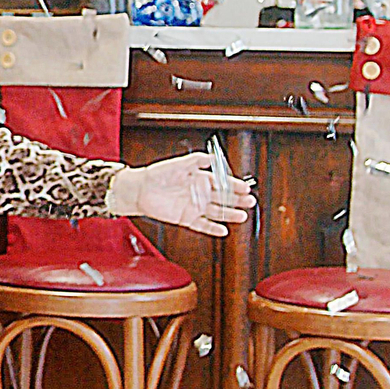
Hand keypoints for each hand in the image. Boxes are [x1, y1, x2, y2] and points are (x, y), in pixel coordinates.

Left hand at [109, 153, 254, 237]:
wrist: (139, 189)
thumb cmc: (158, 174)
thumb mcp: (178, 164)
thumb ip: (196, 161)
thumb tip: (213, 157)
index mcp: (200, 179)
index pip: (222, 183)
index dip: (234, 186)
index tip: (245, 188)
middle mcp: (200, 194)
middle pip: (223, 198)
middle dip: (237, 200)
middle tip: (250, 202)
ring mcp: (194, 207)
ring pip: (215, 212)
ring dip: (229, 214)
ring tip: (241, 216)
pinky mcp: (185, 219)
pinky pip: (201, 225)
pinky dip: (211, 228)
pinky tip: (222, 230)